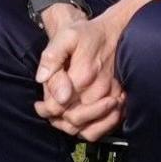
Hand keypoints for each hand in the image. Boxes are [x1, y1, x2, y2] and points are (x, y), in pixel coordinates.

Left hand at [34, 0, 146, 140]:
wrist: (116, 32)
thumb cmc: (88, 34)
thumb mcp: (65, 37)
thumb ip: (51, 58)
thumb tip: (42, 79)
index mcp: (82, 76)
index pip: (57, 107)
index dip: (45, 109)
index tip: (39, 105)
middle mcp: (98, 91)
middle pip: (71, 122)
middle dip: (57, 119)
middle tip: (49, 110)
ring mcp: (111, 99)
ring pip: (87, 130)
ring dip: (72, 127)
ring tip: (63, 117)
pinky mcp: (121, 103)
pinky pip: (106, 128)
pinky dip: (91, 129)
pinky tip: (82, 120)